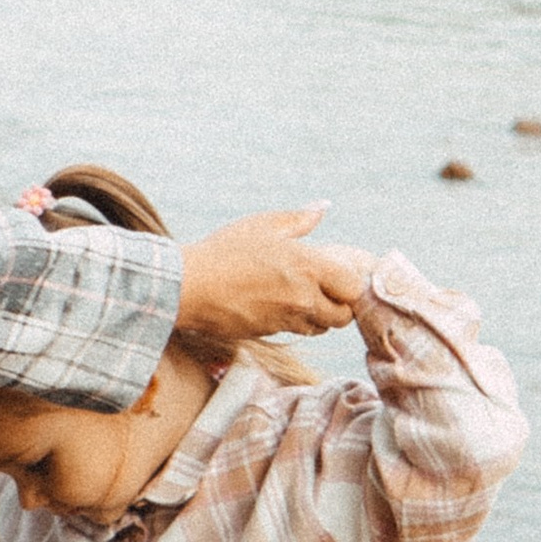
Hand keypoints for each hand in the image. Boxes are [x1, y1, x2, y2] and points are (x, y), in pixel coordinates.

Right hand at [176, 207, 374, 349]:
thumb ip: (299, 219)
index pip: (353, 288)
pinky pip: (294, 331)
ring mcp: (287, 319)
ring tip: (299, 297)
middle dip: (338, 306)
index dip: (349, 284)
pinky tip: (275, 305)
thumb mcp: (263, 226)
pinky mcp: (270, 333)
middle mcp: (304, 298)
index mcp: (308, 267)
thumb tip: (322, 208)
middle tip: (325, 291)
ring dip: (317, 316)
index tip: (337, 275)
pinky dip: (293, 322)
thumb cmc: (225, 251)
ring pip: (320, 328)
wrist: (188, 287)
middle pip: (343, 317)